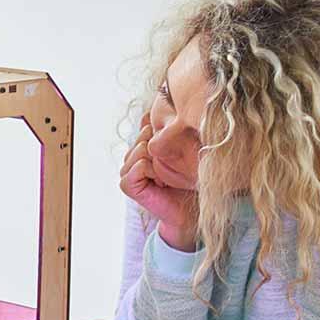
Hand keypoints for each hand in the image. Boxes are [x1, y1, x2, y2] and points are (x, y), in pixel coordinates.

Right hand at [120, 113, 198, 251]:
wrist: (191, 211)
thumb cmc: (191, 181)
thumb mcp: (185, 151)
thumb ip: (174, 133)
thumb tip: (168, 108)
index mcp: (144, 146)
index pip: (145, 125)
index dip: (161, 132)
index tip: (178, 147)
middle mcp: (133, 156)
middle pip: (143, 136)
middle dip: (162, 146)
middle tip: (175, 165)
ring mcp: (128, 170)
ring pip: (140, 149)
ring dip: (158, 161)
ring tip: (169, 174)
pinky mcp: (127, 185)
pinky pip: (137, 167)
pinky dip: (151, 172)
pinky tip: (161, 182)